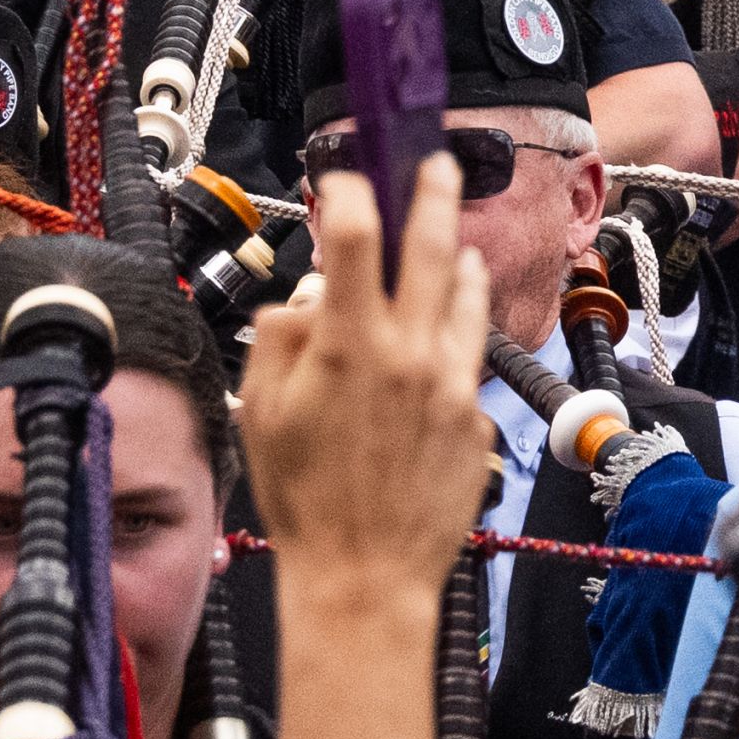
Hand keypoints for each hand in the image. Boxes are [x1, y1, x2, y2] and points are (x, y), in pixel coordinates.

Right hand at [236, 145, 490, 610]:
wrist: (365, 574)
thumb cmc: (305, 500)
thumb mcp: (263, 411)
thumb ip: (282, 339)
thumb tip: (309, 297)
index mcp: (350, 348)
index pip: (354, 240)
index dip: (347, 196)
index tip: (342, 180)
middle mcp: (411, 357)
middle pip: (428, 252)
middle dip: (429, 197)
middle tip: (435, 164)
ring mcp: (452, 387)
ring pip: (464, 302)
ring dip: (457, 262)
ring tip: (454, 239)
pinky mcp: (476, 420)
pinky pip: (467, 360)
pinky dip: (459, 332)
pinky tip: (454, 322)